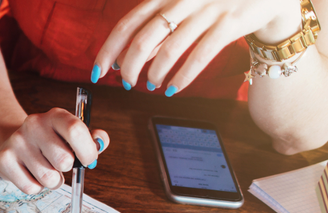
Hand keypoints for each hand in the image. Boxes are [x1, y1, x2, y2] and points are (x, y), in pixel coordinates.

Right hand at [0, 109, 108, 194]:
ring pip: (48, 179)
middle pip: (63, 160)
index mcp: (55, 116)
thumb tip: (101, 142)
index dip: (87, 150)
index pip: (75, 130)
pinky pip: (31, 188)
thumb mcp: (70, 135)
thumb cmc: (49, 142)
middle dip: (66, 169)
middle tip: (59, 164)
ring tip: (45, 170)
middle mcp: (33, 125)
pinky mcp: (4, 159)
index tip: (88, 160)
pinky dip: (35, 187)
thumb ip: (92, 139)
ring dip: (52, 181)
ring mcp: (17, 142)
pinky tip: (31, 174)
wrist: (11, 141)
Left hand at [93, 0, 300, 94]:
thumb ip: (158, 27)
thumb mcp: (184, 4)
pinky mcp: (231, 22)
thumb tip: (126, 57)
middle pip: (144, 38)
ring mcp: (208, 10)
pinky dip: (182, 76)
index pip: (129, 23)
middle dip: (130, 66)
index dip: (109, 49)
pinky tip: (173, 88)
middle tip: (126, 83)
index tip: (97, 71)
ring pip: (170, 49)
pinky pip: (200, 56)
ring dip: (155, 74)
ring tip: (151, 86)